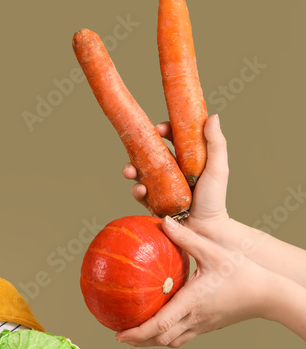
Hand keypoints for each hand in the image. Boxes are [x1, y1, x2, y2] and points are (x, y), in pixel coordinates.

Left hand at [115, 217, 279, 346]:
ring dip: (151, 341)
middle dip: (138, 340)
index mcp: (192, 302)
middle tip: (118, 335)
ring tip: (133, 334)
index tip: (119, 333)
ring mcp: (202, 325)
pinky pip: (182, 337)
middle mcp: (195, 318)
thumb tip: (162, 222)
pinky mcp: (208, 326)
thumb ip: (186, 238)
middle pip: (161, 339)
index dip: (138, 332)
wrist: (270, 294)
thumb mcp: (213, 251)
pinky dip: (166, 336)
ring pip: (171, 342)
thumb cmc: (243, 271)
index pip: (160, 325)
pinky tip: (159, 327)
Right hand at [123, 114, 230, 234]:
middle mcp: (171, 172)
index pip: (172, 139)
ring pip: (140, 172)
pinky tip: (140, 191)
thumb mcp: (217, 169)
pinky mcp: (152, 203)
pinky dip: (136, 191)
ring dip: (131, 169)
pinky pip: (139, 194)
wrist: (204, 231)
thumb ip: (216, 144)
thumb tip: (212, 117)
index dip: (163, 131)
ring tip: (130, 172)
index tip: (159, 129)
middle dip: (138, 149)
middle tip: (135, 148)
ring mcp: (160, 187)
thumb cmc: (214, 200)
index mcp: (186, 160)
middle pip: (150, 154)